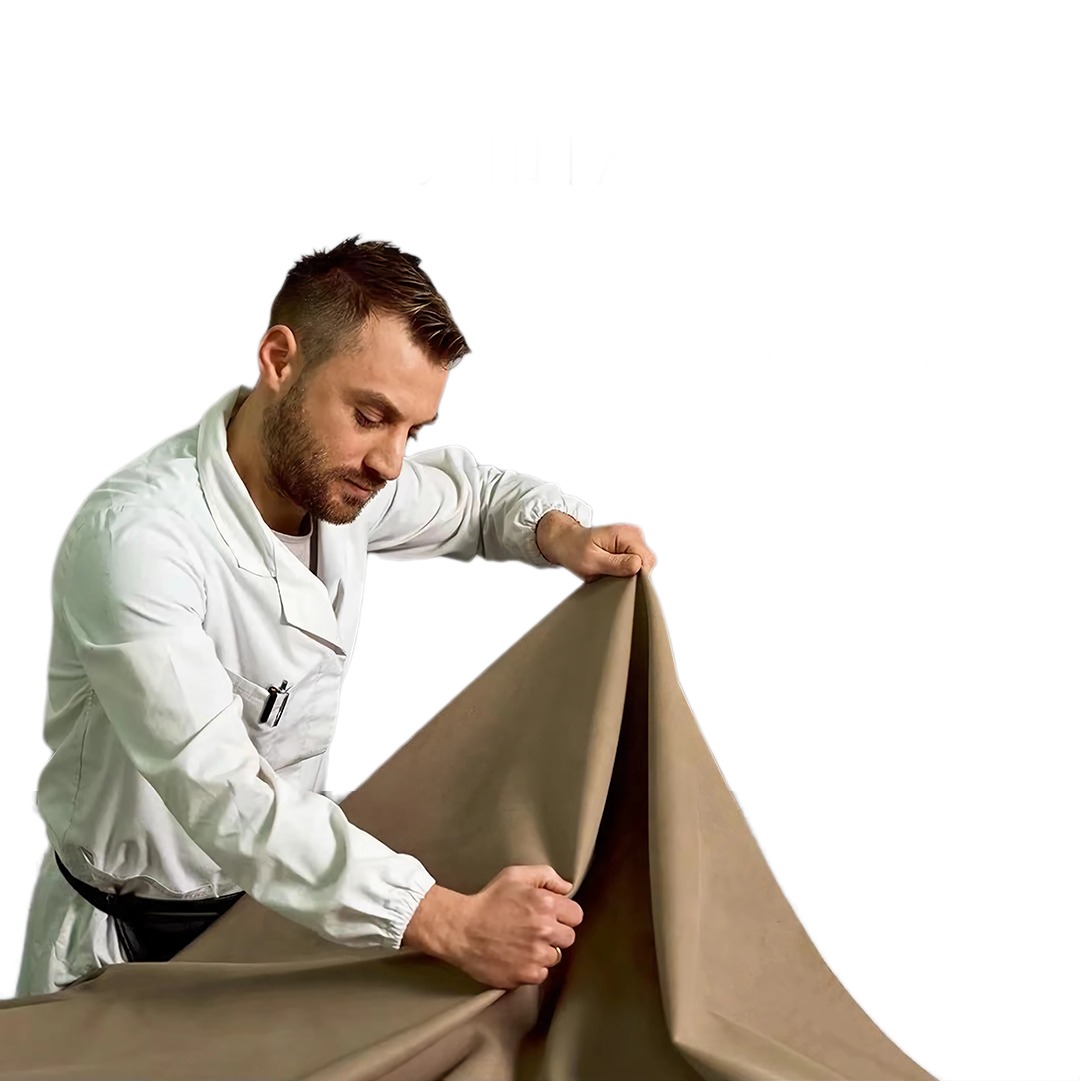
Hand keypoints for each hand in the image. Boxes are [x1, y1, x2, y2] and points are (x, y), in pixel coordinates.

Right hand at [401, 865, 581, 988]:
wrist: (460, 929)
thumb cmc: (487, 901)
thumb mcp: (515, 875)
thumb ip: (546, 875)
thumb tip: (567, 888)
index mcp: (546, 904)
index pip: (576, 915)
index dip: (564, 915)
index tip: (552, 916)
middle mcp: (544, 931)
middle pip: (569, 938)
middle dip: (555, 933)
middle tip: (536, 930)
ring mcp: (535, 955)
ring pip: (555, 957)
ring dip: (543, 952)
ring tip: (523, 943)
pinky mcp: (525, 975)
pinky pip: (540, 975)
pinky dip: (531, 968)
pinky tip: (517, 957)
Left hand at [536, 511, 656, 583]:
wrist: (566, 542)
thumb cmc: (575, 549)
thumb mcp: (591, 561)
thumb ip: (616, 564)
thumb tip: (638, 566)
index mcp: (626, 534)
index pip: (647, 561)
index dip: (635, 575)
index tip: (617, 578)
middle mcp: (634, 534)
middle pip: (648, 563)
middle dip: (631, 574)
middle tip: (610, 574)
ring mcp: (634, 540)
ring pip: (643, 565)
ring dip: (627, 572)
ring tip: (608, 569)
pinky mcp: (631, 546)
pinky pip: (637, 563)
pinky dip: (625, 569)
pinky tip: (612, 567)